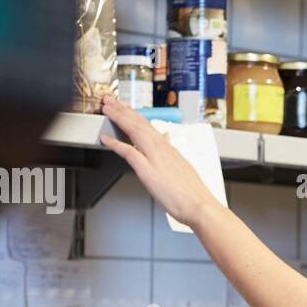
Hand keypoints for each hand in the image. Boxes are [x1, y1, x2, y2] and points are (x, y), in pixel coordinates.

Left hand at [99, 95, 224, 228]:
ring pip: (135, 131)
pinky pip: (129, 153)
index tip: (123, 107)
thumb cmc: (192, 193)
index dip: (134, 115)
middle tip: (110, 100)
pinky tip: (106, 139)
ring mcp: (155, 158)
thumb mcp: (182, 166)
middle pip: (140, 123)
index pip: (148, 126)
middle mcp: (162, 149)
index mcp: (169, 149)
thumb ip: (171, 151)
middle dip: (123, 110)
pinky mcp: (148, 171)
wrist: (200, 206)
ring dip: (119, 118)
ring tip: (106, 109)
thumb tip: (166, 138)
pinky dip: (116, 144)